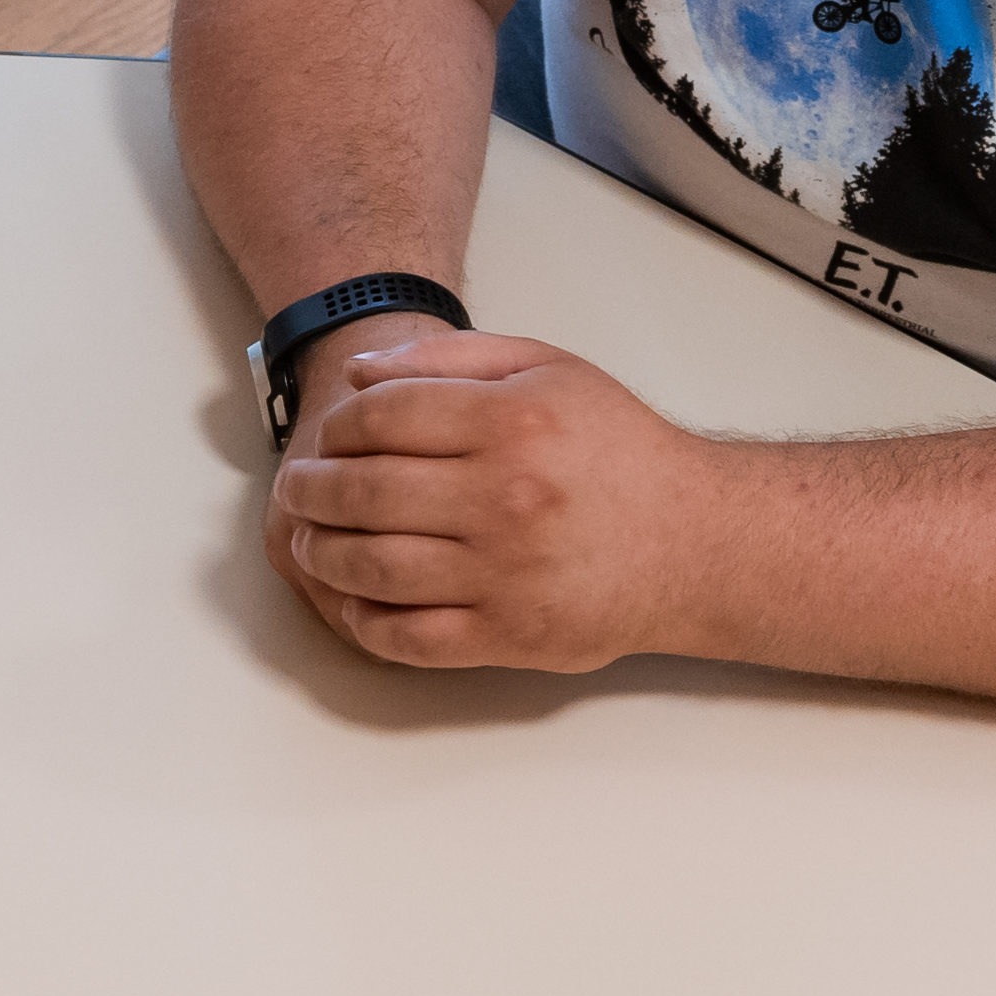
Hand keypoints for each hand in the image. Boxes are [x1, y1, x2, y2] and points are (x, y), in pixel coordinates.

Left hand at [263, 330, 698, 671]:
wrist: (697, 541)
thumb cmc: (619, 451)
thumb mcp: (549, 370)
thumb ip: (452, 359)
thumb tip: (361, 374)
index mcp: (512, 422)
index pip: (382, 419)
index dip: (336, 427)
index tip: (328, 436)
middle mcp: (505, 498)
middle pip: (365, 491)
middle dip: (312, 489)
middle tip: (298, 489)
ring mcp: (505, 573)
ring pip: (374, 565)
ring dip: (322, 552)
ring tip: (311, 540)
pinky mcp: (509, 636)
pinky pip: (410, 637)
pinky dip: (366, 620)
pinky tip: (353, 598)